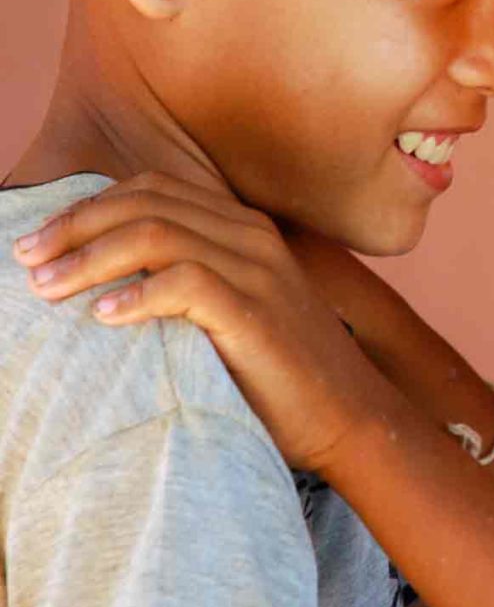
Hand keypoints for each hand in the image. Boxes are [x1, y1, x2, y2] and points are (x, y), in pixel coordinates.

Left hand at [10, 171, 386, 471]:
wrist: (349, 416)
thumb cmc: (280, 374)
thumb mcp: (231, 312)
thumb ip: (185, 284)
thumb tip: (103, 285)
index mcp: (245, 229)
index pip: (155, 190)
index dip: (89, 207)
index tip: (42, 240)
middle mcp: (253, 238)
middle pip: (148, 202)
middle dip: (75, 226)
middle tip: (27, 259)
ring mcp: (260, 272)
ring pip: (158, 234)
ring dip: (91, 258)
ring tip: (48, 288)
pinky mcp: (258, 313)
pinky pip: (186, 283)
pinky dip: (137, 294)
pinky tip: (104, 316)